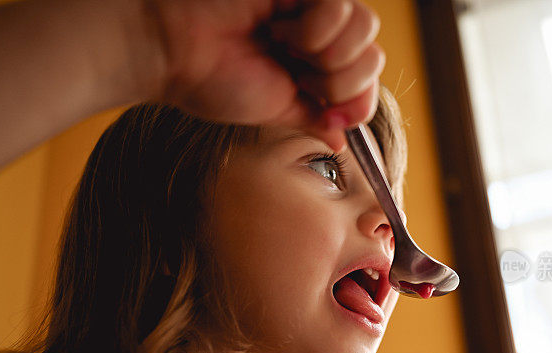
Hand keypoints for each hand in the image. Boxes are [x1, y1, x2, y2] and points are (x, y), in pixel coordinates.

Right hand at [145, 0, 383, 149]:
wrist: (177, 53)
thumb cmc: (213, 82)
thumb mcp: (277, 112)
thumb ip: (314, 118)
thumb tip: (342, 140)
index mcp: (311, 69)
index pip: (366, 82)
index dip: (360, 100)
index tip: (333, 112)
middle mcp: (317, 38)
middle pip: (373, 57)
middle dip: (340, 80)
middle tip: (299, 76)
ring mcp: (310, 9)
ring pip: (365, 28)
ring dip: (328, 52)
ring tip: (287, 48)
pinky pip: (341, 6)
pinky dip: (318, 27)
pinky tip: (281, 28)